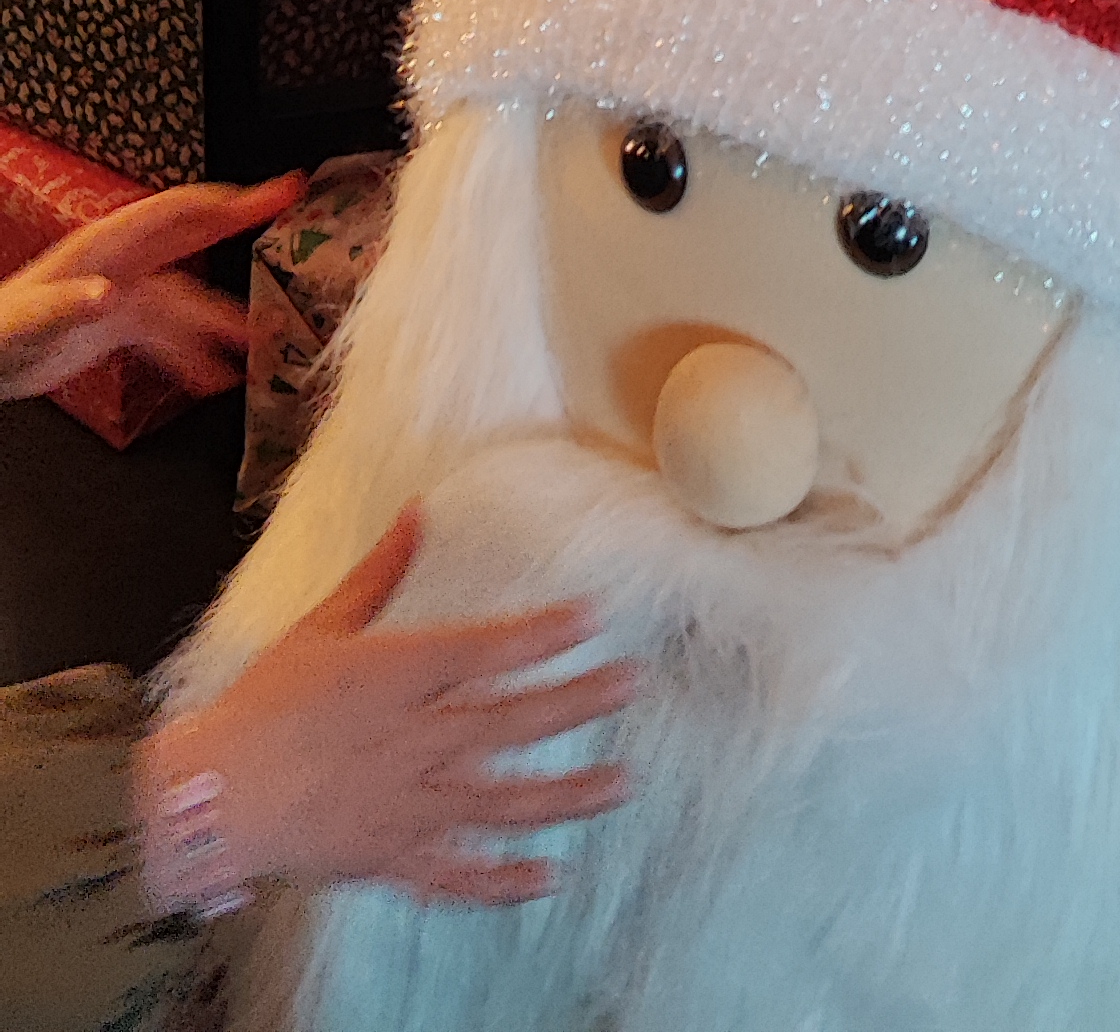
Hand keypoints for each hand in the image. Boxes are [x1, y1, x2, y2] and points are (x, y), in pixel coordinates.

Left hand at [0, 173, 305, 399]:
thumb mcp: (29, 320)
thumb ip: (68, 305)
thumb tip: (108, 294)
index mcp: (105, 249)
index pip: (178, 213)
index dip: (228, 201)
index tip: (275, 192)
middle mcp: (122, 264)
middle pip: (192, 237)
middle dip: (240, 223)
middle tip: (288, 205)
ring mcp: (123, 293)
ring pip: (186, 300)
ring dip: (222, 320)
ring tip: (259, 343)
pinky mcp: (117, 325)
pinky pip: (167, 337)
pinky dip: (192, 355)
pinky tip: (214, 379)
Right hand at [141, 508, 635, 907]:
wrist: (213, 795)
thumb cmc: (264, 705)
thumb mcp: (321, 627)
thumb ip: (379, 574)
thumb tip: (418, 512)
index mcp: (396, 678)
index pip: (484, 650)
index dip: (541, 633)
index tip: (594, 617)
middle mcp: (413, 741)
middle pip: (509, 722)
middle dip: (576, 703)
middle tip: (631, 687)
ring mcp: (407, 806)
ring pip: (501, 803)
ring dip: (564, 796)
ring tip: (619, 785)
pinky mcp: (392, 857)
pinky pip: (458, 876)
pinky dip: (503, 881)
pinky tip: (548, 876)